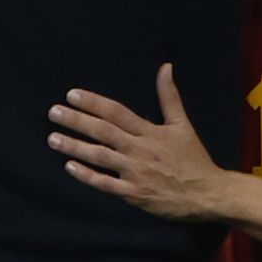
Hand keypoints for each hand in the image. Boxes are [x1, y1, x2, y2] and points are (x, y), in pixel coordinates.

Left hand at [48, 63, 230, 220]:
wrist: (208, 193)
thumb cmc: (194, 159)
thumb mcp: (183, 125)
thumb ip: (169, 97)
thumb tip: (165, 67)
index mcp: (150, 132)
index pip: (116, 112)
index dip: (93, 102)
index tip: (72, 95)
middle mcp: (139, 149)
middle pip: (102, 131)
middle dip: (76, 121)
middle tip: (53, 112)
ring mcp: (135, 172)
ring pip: (99, 156)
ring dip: (74, 147)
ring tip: (53, 138)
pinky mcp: (134, 194)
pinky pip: (106, 184)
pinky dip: (87, 176)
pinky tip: (69, 167)